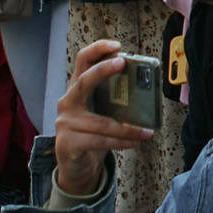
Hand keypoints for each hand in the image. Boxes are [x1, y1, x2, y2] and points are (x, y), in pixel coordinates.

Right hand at [53, 38, 154, 198]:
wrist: (77, 167)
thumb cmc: (93, 136)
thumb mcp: (103, 114)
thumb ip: (115, 101)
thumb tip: (146, 92)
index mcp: (77, 90)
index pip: (83, 62)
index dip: (97, 50)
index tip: (116, 44)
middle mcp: (68, 102)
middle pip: (84, 81)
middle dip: (103, 70)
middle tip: (122, 63)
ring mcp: (65, 123)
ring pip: (102, 122)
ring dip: (129, 128)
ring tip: (147, 131)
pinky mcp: (67, 143)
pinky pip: (100, 140)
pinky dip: (123, 141)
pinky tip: (136, 142)